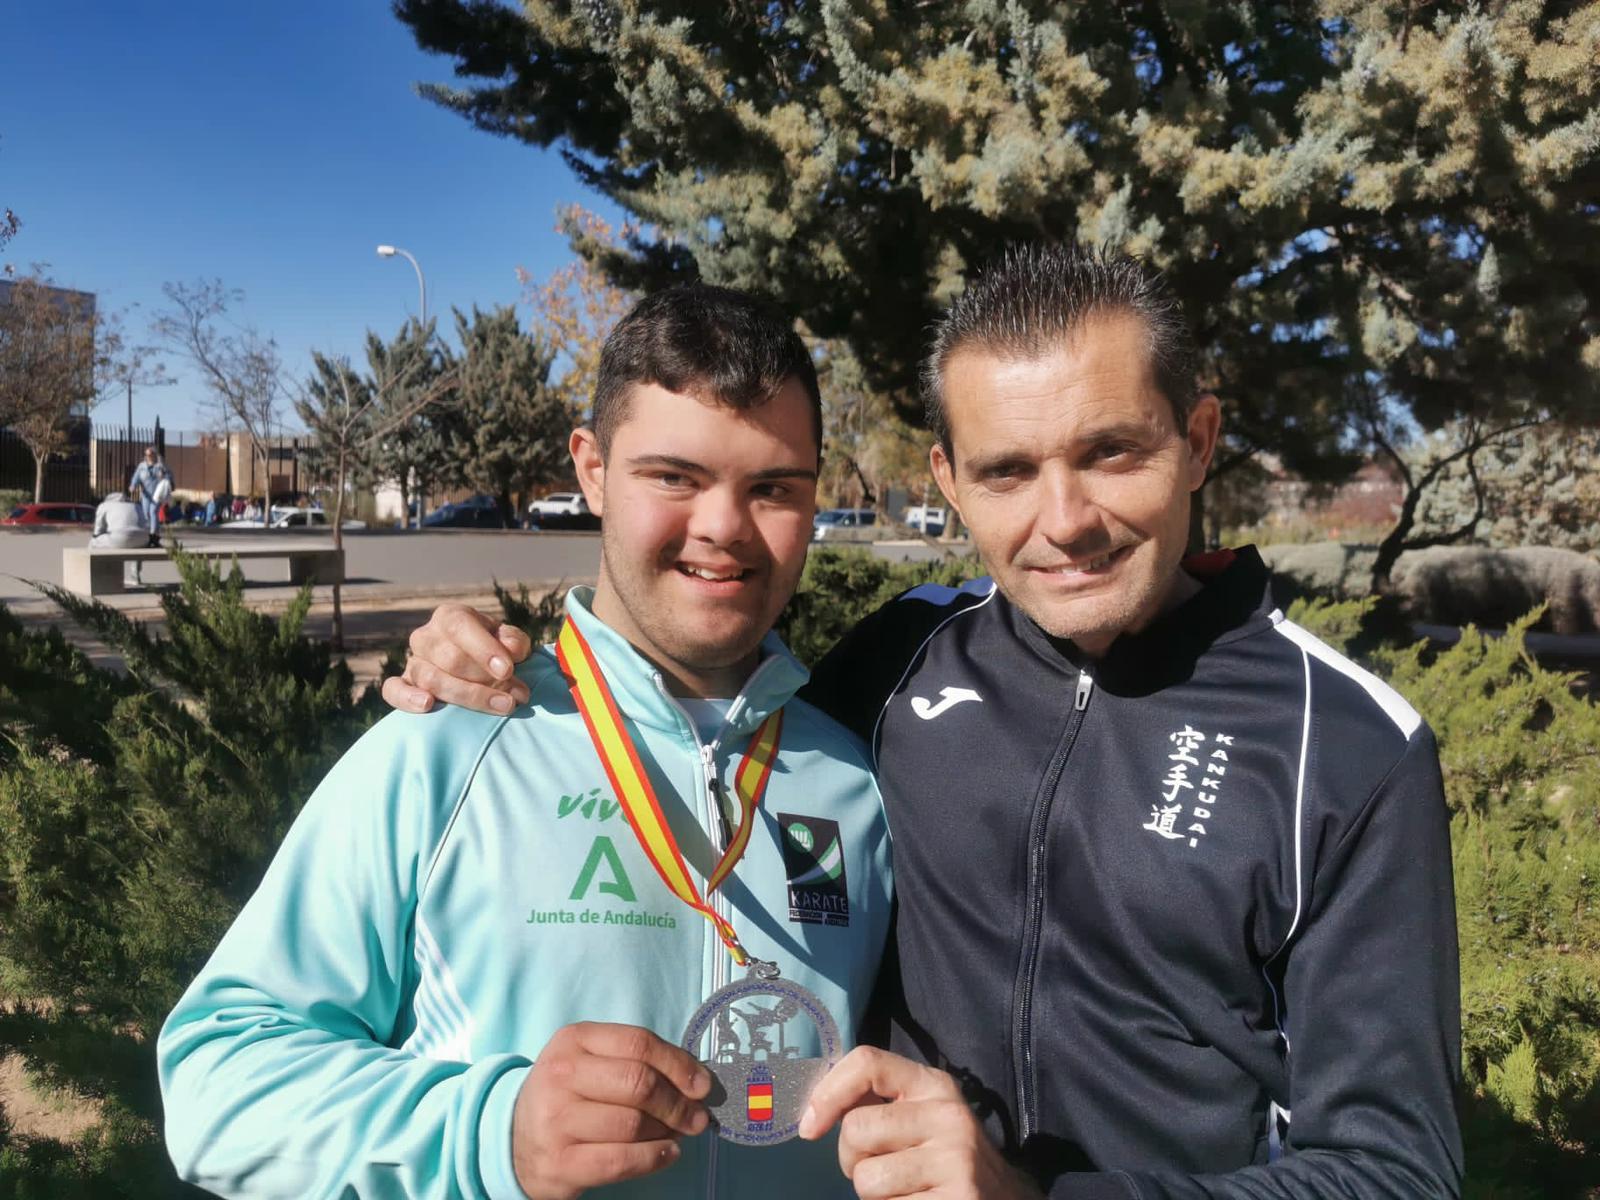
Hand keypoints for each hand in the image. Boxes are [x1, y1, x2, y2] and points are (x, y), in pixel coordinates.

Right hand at [380, 603, 532, 714]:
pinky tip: (427, 705)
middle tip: (517, 695)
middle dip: (487, 681)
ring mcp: (412, 661)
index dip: (483, 649)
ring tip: (503, 706)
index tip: (507, 670)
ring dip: (469, 696)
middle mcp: (426, 636)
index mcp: (450, 617)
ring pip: (431, 678)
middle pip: (450, 659)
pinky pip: (392, 689)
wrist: (478, 668)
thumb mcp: (510, 641)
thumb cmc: (496, 651)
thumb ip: (513, 641)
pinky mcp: (402, 684)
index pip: (460, 627)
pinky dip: (406, 698)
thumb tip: (511, 649)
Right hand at [511, 1022, 712, 1199]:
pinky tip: (667, 1153)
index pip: (639, 1044)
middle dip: (679, 1103)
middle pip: (639, 1083)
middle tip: (697, 1116)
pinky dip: (654, 1158)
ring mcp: (557, 1120)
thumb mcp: (591, 1061)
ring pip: (633, 1124)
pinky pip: (620, 1161)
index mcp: (574, 1041)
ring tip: (677, 1133)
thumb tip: (697, 1081)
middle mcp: (561, 1076)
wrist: (513, 1137)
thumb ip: (637, 1061)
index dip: (679, 1064)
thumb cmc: (568, 1094)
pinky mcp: (560, 1163)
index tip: (702, 1084)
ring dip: (667, 1132)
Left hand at [798, 1047, 1039, 1199]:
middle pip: (855, 1130)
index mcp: (934, 1085)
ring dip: (873, 1195)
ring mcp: (955, 1161)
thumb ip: (877, 1103)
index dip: (826, 1093)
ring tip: (904, 1190)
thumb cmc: (943, 1156)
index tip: (809, 1127)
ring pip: (865, 1179)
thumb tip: (811, 1108)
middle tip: (878, 1168)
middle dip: (851, 1159)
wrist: (1005, 1199)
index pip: (866, 1062)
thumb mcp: (921, 1116)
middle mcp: (948, 1116)